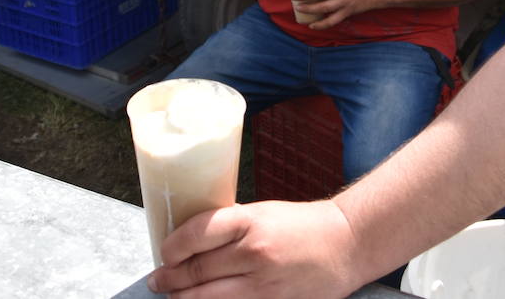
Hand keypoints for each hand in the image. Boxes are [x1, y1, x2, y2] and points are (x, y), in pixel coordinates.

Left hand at [148, 201, 363, 298]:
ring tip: (173, 295)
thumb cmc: (301, 225)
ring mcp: (264, 284)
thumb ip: (230, 228)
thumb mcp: (263, 213)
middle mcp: (254, 253)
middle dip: (170, 279)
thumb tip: (190, 242)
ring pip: (208, 298)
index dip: (172, 247)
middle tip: (158, 280)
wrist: (346, 245)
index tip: (163, 252)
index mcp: (250, 222)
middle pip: (197, 271)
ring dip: (184, 298)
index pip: (197, 234)